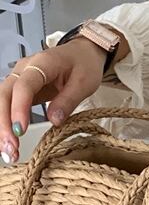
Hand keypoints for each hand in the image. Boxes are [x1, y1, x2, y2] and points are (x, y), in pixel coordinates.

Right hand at [0, 38, 110, 162]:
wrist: (82, 53)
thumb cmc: (84, 64)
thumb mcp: (84, 82)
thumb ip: (68, 101)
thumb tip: (54, 122)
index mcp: (41, 63)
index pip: (24, 86)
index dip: (19, 108)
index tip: (20, 131)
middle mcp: (23, 69)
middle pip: (4, 94)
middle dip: (3, 123)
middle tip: (10, 148)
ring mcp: (19, 78)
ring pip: (1, 101)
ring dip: (1, 127)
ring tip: (8, 152)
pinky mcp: (19, 89)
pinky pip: (7, 106)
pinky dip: (6, 124)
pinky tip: (8, 142)